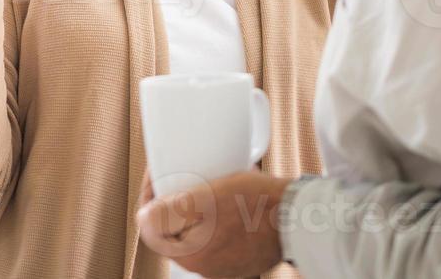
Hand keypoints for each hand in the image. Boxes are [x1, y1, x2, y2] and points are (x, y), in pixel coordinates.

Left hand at [136, 170, 290, 276]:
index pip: (151, 224)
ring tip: (207, 183)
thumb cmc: (254, 204)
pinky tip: (227, 199)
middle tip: (182, 173)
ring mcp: (224, 264)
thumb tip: (142, 218)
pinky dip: (217, 216)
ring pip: (196, 230)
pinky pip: (218, 235)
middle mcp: (205, 267)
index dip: (150, 194)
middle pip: (172, 228)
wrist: (298, 216)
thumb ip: (168, 213)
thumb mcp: (204, 200)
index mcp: (190, 255)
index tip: (157, 173)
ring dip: (196, 207)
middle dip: (173, 199)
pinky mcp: (242, 258)